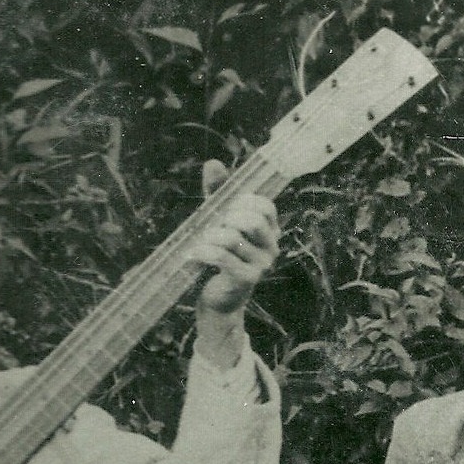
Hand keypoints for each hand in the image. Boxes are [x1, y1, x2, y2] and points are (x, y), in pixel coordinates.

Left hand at [188, 160, 279, 365]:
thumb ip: (217, 193)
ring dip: (208, 238)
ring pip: (231, 237)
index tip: (225, 212)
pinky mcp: (246, 280)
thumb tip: (213, 163)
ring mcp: (262, 265)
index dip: (241, 202)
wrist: (218, 300)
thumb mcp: (218, 221)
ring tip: (198, 245)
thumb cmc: (219, 257)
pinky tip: (192, 255)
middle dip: (225, 220)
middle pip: (250, 219)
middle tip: (211, 231)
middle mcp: (272, 247)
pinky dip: (202, 252)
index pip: (264, 205)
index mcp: (270, 230)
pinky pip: (222, 257)